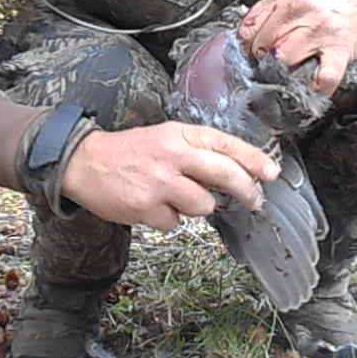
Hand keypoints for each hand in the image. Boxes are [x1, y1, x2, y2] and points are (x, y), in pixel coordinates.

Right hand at [60, 122, 280, 230]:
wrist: (84, 163)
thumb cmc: (130, 151)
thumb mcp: (165, 136)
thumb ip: (197, 150)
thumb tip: (234, 172)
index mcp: (179, 134)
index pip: (226, 144)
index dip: (253, 159)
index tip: (271, 173)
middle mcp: (172, 155)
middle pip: (224, 174)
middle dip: (247, 190)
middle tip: (256, 201)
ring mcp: (160, 183)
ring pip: (203, 205)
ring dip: (197, 207)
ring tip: (176, 197)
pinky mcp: (146, 207)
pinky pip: (175, 223)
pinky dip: (169, 219)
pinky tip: (153, 205)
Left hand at [237, 0, 356, 94]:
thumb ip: (279, 4)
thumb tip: (256, 25)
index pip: (250, 27)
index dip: (248, 44)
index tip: (252, 51)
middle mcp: (300, 11)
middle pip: (263, 46)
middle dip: (263, 60)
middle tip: (271, 65)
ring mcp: (321, 30)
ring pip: (284, 59)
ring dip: (284, 72)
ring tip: (290, 74)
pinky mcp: (342, 47)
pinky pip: (325, 75)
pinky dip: (318, 87)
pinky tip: (315, 87)